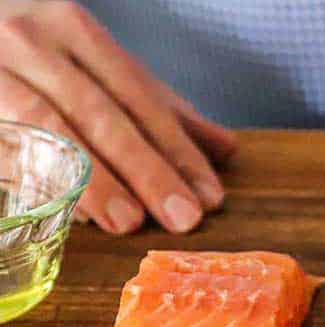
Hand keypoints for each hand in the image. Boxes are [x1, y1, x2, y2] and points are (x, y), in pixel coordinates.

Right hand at [0, 0, 236, 232]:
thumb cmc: (34, 57)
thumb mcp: (95, 65)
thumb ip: (155, 105)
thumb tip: (225, 148)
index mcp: (71, 27)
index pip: (135, 92)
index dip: (174, 146)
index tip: (208, 194)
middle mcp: (31, 42)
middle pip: (99, 112)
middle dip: (145, 168)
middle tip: (182, 217)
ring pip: (50, 128)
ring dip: (95, 179)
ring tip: (130, 221)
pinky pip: (10, 149)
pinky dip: (43, 180)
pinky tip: (76, 214)